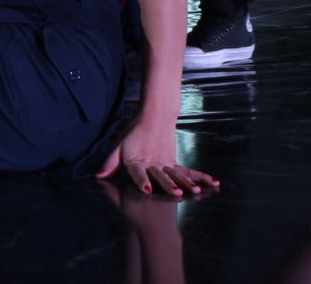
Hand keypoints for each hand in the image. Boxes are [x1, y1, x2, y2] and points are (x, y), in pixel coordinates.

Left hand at [97, 111, 217, 196]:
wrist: (154, 116)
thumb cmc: (133, 132)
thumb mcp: (119, 146)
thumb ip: (110, 163)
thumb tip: (98, 176)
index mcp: (135, 160)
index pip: (138, 171)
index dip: (142, 181)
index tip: (147, 190)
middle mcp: (151, 163)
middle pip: (160, 175)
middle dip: (168, 186)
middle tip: (177, 194)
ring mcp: (164, 162)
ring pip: (176, 174)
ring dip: (186, 183)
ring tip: (196, 191)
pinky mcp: (173, 161)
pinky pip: (187, 170)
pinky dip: (199, 177)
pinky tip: (213, 182)